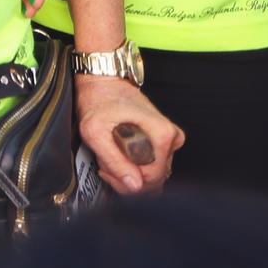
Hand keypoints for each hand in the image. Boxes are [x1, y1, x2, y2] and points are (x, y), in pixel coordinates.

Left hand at [74, 78, 180, 194]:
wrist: (102, 82)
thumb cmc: (98, 100)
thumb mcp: (95, 131)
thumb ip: (114, 160)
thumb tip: (134, 185)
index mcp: (163, 135)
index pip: (153, 178)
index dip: (127, 180)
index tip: (107, 169)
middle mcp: (172, 138)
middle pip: (155, 179)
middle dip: (126, 177)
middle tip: (105, 163)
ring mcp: (169, 140)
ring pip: (152, 174)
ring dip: (128, 171)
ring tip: (110, 155)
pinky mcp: (162, 141)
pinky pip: (152, 166)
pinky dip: (133, 165)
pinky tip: (118, 154)